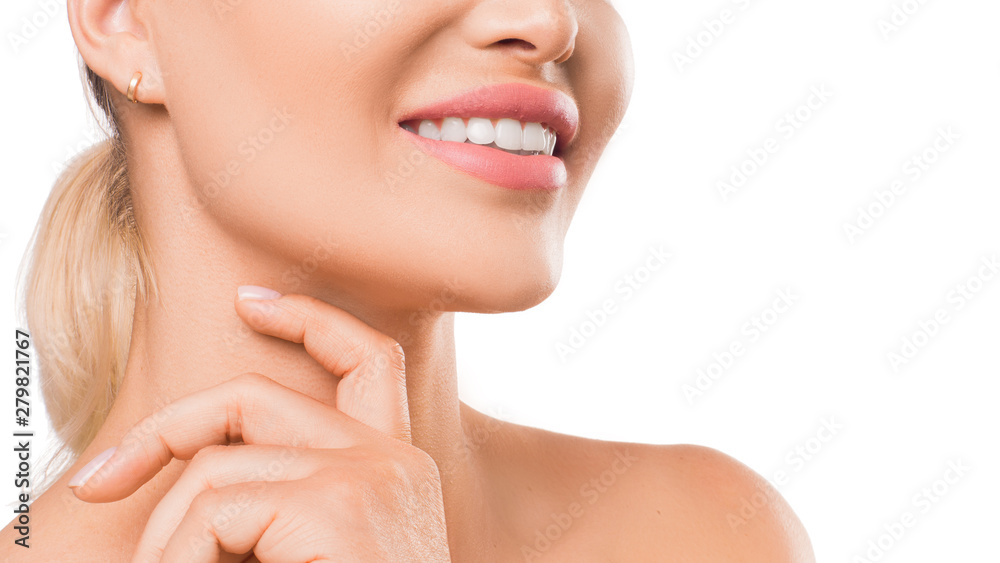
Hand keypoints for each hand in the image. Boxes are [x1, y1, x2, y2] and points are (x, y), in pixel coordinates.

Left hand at [69, 291, 451, 561]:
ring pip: (218, 468)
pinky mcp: (336, 508)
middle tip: (99, 483)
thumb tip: (197, 475)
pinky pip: (214, 512)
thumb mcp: (326, 546)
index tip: (250, 301)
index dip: (310, 318)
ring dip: (167, 541)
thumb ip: (288, 498)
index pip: (367, 360)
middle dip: (166, 427)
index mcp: (396, 468)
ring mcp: (368, 477)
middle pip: (258, 397)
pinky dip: (179, 558)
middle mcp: (392, 459)